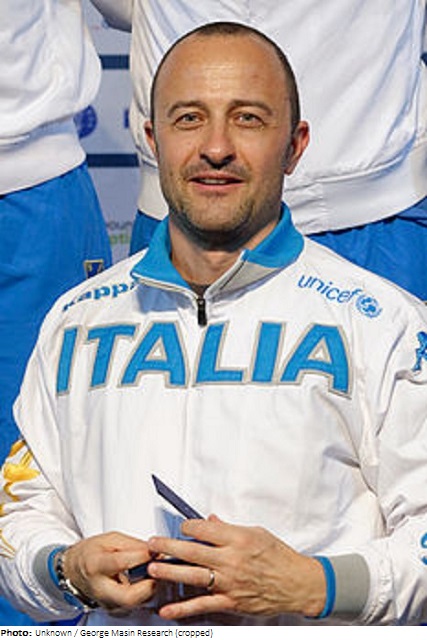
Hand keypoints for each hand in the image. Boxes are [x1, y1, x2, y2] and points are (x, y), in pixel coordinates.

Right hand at [63, 532, 155, 612]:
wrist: (74, 570)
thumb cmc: (92, 552)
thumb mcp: (111, 539)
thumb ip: (133, 545)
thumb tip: (154, 550)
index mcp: (96, 564)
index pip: (121, 563)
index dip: (142, 556)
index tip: (155, 550)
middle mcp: (100, 588)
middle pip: (128, 596)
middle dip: (149, 584)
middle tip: (159, 570)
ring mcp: (106, 602)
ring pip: (135, 603)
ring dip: (150, 588)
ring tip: (155, 573)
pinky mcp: (113, 609)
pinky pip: (134, 605)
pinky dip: (145, 594)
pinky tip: (147, 581)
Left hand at [147, 516, 325, 619]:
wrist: (297, 584)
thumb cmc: (280, 556)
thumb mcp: (257, 533)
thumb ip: (230, 528)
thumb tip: (211, 520)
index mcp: (238, 538)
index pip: (205, 528)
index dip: (188, 526)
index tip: (182, 526)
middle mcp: (232, 560)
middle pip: (193, 551)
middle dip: (169, 546)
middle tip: (152, 543)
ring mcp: (230, 582)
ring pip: (193, 576)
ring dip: (170, 572)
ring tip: (152, 567)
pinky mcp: (230, 602)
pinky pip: (202, 605)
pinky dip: (183, 608)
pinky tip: (167, 609)